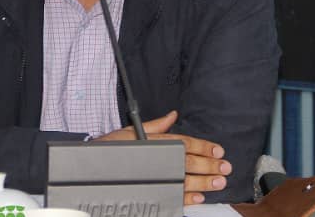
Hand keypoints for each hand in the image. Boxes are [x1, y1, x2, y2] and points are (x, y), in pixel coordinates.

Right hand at [95, 110, 231, 204]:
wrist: (90, 166)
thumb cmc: (110, 147)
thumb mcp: (132, 131)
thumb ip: (156, 126)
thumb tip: (172, 116)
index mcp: (153, 141)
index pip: (183, 143)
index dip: (203, 147)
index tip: (218, 151)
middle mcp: (155, 159)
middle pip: (187, 162)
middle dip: (209, 166)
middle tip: (224, 168)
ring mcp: (153, 177)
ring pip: (183, 181)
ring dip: (203, 183)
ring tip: (218, 182)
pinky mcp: (149, 191)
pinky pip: (171, 197)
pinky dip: (186, 199)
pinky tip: (199, 198)